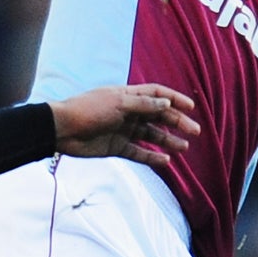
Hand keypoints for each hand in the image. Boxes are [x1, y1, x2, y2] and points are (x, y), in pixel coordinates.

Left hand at [49, 85, 198, 168]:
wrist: (62, 130)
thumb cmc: (88, 110)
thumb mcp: (118, 104)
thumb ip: (144, 105)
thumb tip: (167, 105)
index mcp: (128, 96)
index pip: (157, 95)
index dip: (174, 100)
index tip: (191, 108)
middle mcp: (128, 112)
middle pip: (158, 117)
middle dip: (177, 123)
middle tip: (194, 132)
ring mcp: (123, 130)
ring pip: (151, 136)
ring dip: (168, 141)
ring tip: (184, 148)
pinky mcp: (116, 147)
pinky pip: (139, 153)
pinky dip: (152, 157)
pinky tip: (166, 161)